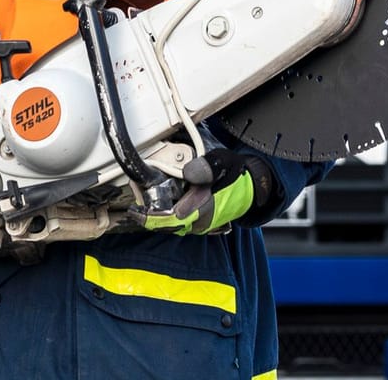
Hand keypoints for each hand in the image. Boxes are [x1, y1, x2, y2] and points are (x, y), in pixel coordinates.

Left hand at [140, 149, 273, 234]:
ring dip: (155, 215)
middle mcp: (199, 221)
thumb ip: (208, 167)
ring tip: (142, 201)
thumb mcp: (224, 162)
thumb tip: (188, 171)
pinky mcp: (198, 222)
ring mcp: (198, 224)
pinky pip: (176, 223)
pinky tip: (157, 203)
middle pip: (164, 225)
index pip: (169, 220)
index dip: (149, 216)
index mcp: (203, 209)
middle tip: (134, 202)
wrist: (253, 187)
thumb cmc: (237, 174)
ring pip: (169, 225)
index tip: (135, 209)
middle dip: (148, 215)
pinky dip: (164, 214)